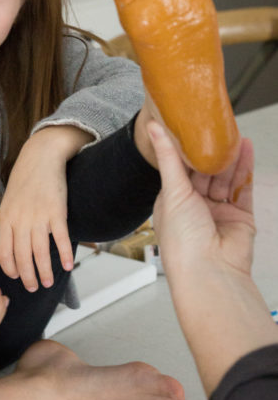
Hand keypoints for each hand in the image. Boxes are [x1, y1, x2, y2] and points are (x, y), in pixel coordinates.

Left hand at [0, 126, 88, 290]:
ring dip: (45, 271)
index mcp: (6, 217)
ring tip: (48, 283)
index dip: (10, 268)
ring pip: (40, 252)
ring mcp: (39, 216)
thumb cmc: (25, 179)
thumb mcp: (10, 200)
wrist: (42, 156)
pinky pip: (61, 238)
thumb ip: (10, 222)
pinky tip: (68, 266)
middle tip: (33, 288)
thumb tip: (13, 246)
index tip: (16, 276)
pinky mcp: (57, 211)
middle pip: (22, 256)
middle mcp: (20, 219)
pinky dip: (65, 254)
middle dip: (27, 276)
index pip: (4, 251)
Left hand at [148, 121, 254, 279]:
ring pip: (225, 178)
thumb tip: (153, 127)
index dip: (185, 149)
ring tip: (235, 135)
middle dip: (211, 153)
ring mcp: (218, 212)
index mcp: (173, 201)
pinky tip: (246, 150)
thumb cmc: (182, 240)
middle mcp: (195, 206)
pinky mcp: (240, 217)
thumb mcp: (171, 190)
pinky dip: (245, 170)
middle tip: (216, 128)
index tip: (191, 127)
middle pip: (205, 172)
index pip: (179, 168)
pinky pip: (243, 189)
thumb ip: (167, 157)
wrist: (211, 272)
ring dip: (230, 158)